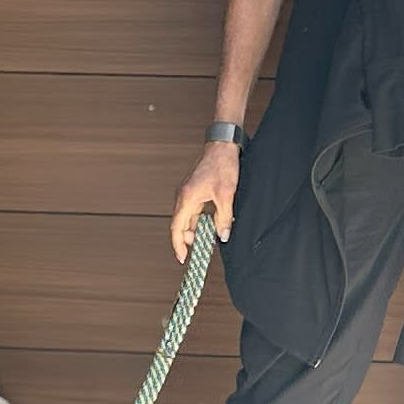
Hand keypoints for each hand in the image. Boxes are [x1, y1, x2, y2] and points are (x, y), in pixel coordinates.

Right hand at [172, 139, 239, 256]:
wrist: (222, 145)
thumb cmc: (222, 166)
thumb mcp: (226, 195)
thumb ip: (224, 218)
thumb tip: (223, 236)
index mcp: (187, 198)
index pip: (177, 227)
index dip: (178, 245)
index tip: (182, 258)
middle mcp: (183, 196)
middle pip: (180, 225)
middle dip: (188, 240)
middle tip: (200, 252)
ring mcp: (187, 193)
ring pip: (188, 218)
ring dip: (196, 230)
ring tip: (208, 240)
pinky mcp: (194, 190)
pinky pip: (194, 210)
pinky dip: (200, 220)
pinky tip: (211, 224)